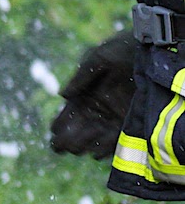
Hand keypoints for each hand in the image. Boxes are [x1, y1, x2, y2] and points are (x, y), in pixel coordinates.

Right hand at [50, 29, 134, 159]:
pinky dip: (106, 147)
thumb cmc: (121, 51)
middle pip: (79, 129)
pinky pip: (115, 138)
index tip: (54, 133)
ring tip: (77, 151)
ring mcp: (113, 115)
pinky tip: (97, 152)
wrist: (149, 52)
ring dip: (85, 144)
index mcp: (84, 94)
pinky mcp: (129, 120)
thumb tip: (63, 96)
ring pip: (95, 136)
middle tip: (62, 146)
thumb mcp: (98, 59)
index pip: (68, 114)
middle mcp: (97, 108)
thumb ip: (81, 77)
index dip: (59, 124)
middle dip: (69, 139)